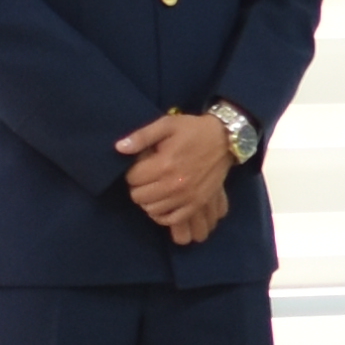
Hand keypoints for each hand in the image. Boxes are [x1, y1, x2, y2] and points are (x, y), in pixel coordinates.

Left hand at [114, 109, 235, 242]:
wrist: (224, 139)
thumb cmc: (192, 130)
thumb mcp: (166, 124)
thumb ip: (142, 136)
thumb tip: (119, 148)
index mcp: (164, 164)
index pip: (132, 179)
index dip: (132, 172)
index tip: (141, 165)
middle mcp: (174, 184)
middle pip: (139, 197)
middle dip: (138, 187)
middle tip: (147, 177)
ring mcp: (187, 197)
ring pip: (152, 210)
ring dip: (148, 200)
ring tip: (154, 188)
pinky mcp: (197, 204)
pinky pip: (172, 219)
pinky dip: (163, 214)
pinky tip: (162, 203)